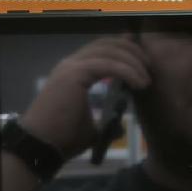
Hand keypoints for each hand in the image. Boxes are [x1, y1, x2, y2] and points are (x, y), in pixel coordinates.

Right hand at [18, 36, 151, 159]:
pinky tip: (139, 83)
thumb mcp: (91, 129)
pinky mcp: (75, 73)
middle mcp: (71, 63)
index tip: (144, 63)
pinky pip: (108, 65)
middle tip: (149, 67)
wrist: (42, 146)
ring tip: (146, 79)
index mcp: (73, 71)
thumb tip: (120, 127)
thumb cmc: (62, 139)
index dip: (124, 50)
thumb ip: (106, 122)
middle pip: (107, 44)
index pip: (102, 49)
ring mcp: (71, 66)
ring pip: (109, 51)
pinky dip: (127, 71)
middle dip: (132, 51)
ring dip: (132, 61)